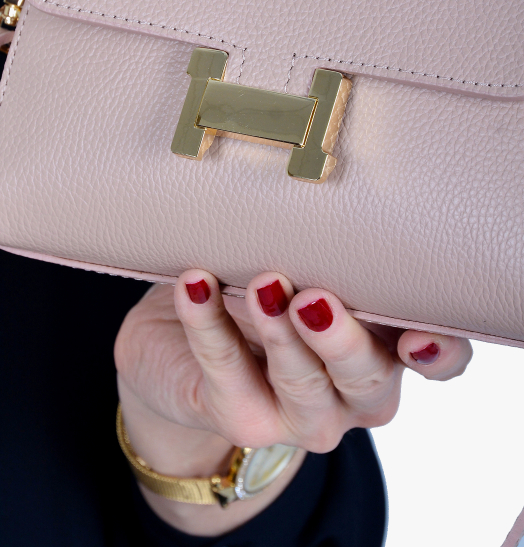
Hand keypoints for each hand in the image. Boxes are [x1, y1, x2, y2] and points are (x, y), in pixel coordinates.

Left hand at [114, 269, 471, 535]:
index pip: (435, 357)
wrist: (180, 344)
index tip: (418, 336)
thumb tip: (315, 198)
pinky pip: (225, 370)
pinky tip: (195, 286)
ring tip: (262, 287)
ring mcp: (301, 415)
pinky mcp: (243, 418)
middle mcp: (354, 392)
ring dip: (281, 335)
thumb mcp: (297, 266)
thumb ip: (320, 252)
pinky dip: (208, 322)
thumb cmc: (254, 293)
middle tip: (314, 298)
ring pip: (301, 384)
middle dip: (342, 340)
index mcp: (384, 348)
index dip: (438, 353)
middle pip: (367, 377)